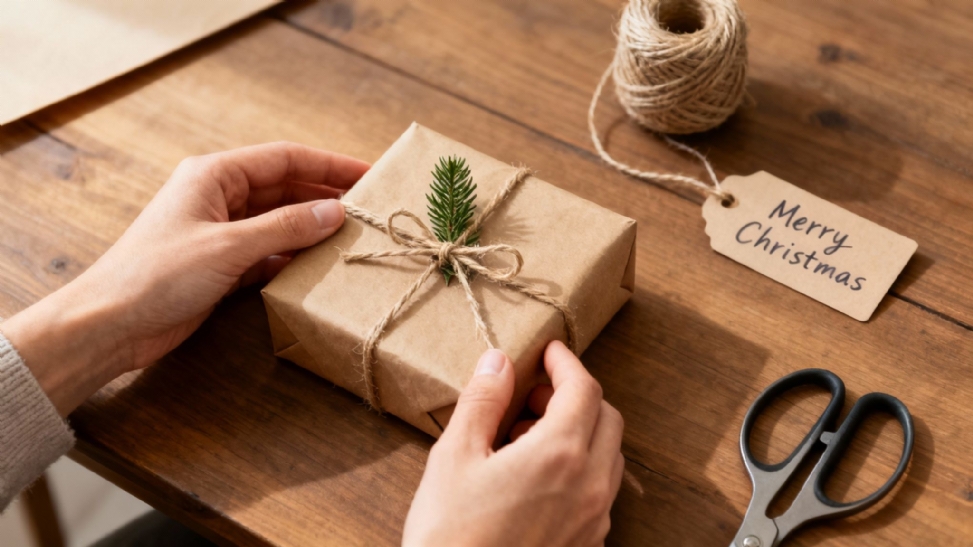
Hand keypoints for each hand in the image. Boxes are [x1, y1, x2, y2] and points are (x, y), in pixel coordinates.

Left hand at [1, 142, 368, 415]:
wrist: (110, 325)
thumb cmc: (158, 275)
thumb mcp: (229, 246)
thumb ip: (286, 227)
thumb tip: (337, 211)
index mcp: (215, 174)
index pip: (285, 158)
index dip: (329, 163)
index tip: (369, 174)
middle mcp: (219, 197)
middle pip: (285, 188)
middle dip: (325, 196)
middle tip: (369, 209)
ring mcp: (220, 231)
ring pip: (279, 221)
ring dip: (312, 228)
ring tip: (353, 238)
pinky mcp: (221, 264)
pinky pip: (268, 251)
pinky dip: (293, 256)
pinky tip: (320, 266)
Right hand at [403, 341, 624, 546]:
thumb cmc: (449, 537)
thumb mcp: (454, 457)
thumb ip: (482, 401)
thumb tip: (498, 362)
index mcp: (560, 455)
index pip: (583, 389)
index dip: (566, 362)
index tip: (549, 352)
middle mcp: (589, 486)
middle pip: (606, 418)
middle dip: (575, 396)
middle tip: (533, 396)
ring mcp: (594, 521)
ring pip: (609, 457)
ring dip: (580, 433)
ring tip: (527, 439)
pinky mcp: (587, 546)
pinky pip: (600, 493)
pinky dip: (579, 469)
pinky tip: (536, 480)